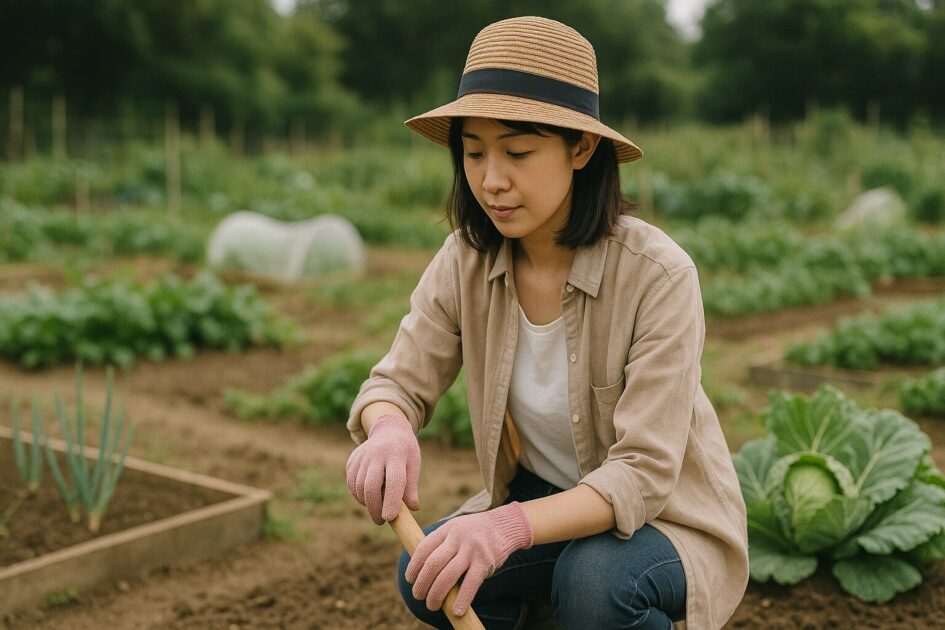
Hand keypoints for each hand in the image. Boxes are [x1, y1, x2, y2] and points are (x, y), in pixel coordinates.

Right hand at [345, 413, 420, 523]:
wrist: (388, 430)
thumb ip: (411, 487)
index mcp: (397, 454)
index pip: (394, 480)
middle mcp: (377, 453)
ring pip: (359, 486)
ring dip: (366, 503)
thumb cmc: (405, 452)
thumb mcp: (414, 465)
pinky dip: (358, 495)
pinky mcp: (352, 460)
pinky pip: (351, 483)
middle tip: (381, 521)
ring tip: (377, 508)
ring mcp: (362, 456)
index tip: (389, 518)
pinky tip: (368, 498)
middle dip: (374, 507)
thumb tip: (413, 509)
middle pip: (371, 485)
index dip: (391, 501)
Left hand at [405, 502, 533, 615]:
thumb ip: (440, 544)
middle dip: (422, 583)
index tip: (410, 580)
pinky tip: (456, 611)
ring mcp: (472, 550)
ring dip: (436, 594)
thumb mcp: (455, 529)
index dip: (414, 566)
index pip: (424, 548)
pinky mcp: (485, 562)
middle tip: (418, 596)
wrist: (504, 526)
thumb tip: (420, 570)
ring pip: (448, 576)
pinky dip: (462, 599)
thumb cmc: (473, 533)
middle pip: (433, 564)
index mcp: (447, 529)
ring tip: (431, 605)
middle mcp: (458, 538)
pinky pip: (471, 584)